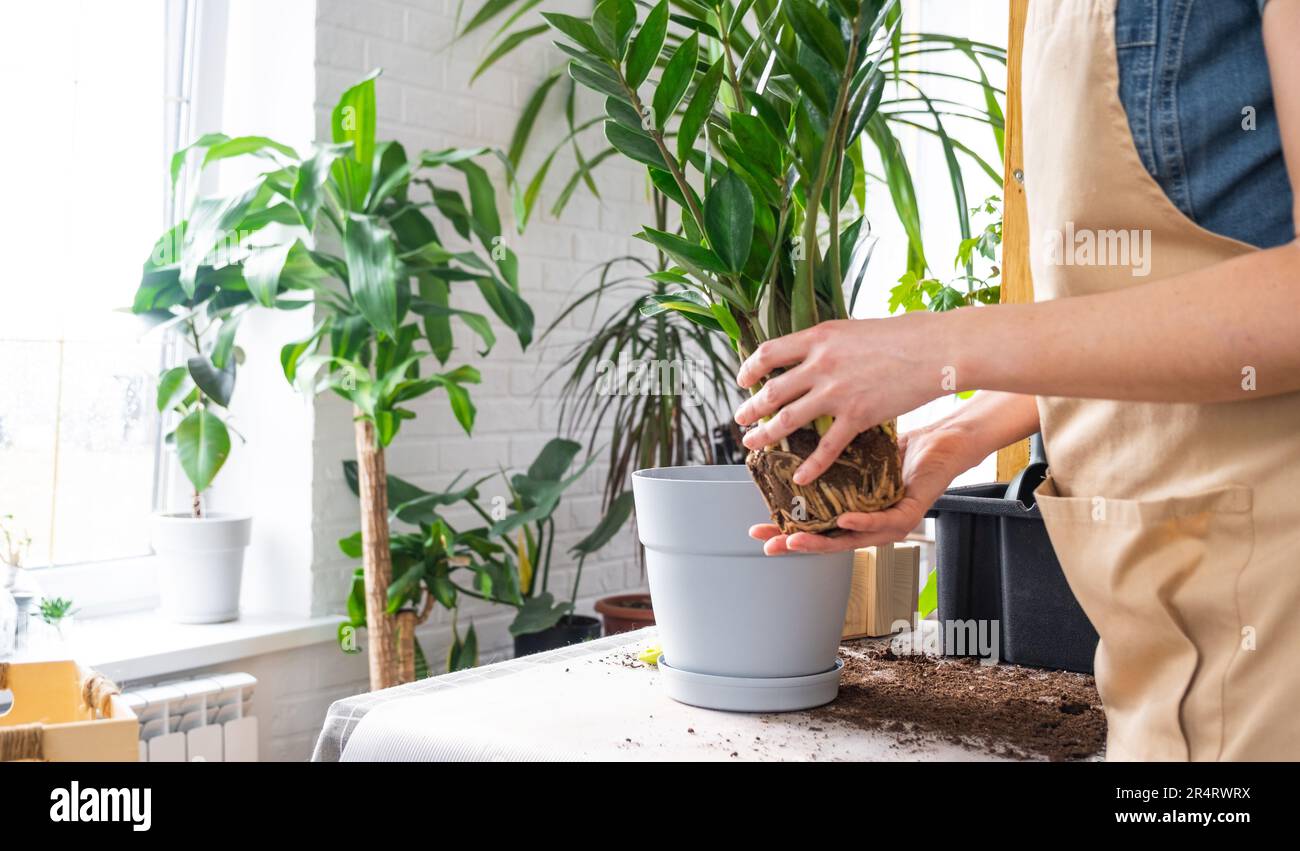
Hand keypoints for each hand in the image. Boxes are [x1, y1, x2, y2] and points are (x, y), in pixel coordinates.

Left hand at [733, 313, 951, 484]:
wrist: (936, 349)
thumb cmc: (904, 334)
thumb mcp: (855, 328)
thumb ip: (830, 343)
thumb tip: (815, 350)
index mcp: (819, 337)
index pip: (768, 353)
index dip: (750, 368)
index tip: (744, 379)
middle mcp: (821, 364)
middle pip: (771, 391)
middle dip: (751, 408)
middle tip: (740, 419)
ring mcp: (837, 392)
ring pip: (788, 419)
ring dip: (766, 435)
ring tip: (753, 444)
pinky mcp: (858, 416)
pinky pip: (826, 447)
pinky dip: (811, 465)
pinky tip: (800, 477)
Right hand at [748, 422, 975, 554]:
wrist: (941, 440)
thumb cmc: (901, 449)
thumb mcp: (856, 454)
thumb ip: (830, 461)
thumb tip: (791, 445)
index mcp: (855, 511)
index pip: (817, 526)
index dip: (788, 530)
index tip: (761, 530)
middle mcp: (871, 523)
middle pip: (829, 540)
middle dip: (797, 544)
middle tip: (771, 544)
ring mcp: (890, 523)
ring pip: (852, 540)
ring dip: (823, 541)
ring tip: (797, 539)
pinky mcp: (910, 513)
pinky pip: (883, 523)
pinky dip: (862, 522)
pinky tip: (843, 519)